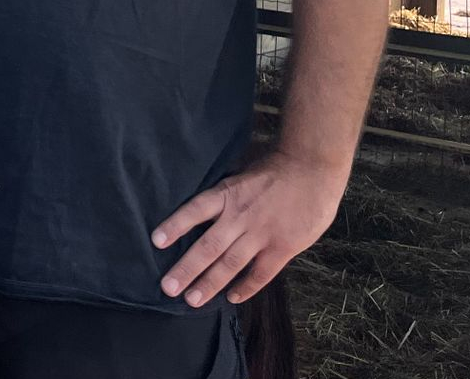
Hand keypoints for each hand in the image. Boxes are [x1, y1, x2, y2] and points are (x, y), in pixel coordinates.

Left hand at [152, 150, 346, 307]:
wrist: (313, 168)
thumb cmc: (275, 170)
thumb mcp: (241, 175)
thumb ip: (224, 196)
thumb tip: (201, 211)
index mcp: (227, 195)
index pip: (194, 211)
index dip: (175, 226)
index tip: (156, 241)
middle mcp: (239, 216)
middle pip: (208, 246)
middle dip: (187, 269)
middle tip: (168, 288)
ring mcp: (261, 233)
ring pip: (230, 263)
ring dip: (210, 284)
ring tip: (191, 300)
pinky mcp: (283, 246)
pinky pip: (261, 272)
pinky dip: (246, 287)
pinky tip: (232, 298)